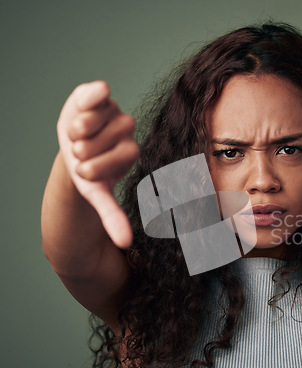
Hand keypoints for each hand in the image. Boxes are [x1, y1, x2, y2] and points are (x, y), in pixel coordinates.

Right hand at [57, 81, 138, 247]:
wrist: (74, 147)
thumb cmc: (88, 172)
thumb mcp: (97, 194)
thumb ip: (112, 215)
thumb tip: (126, 243)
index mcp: (129, 153)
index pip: (117, 159)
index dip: (94, 169)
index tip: (86, 172)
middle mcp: (126, 130)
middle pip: (101, 142)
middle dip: (83, 152)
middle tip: (80, 152)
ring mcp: (113, 110)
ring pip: (93, 122)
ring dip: (78, 133)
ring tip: (76, 136)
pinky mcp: (97, 94)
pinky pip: (98, 92)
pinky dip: (91, 97)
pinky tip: (87, 102)